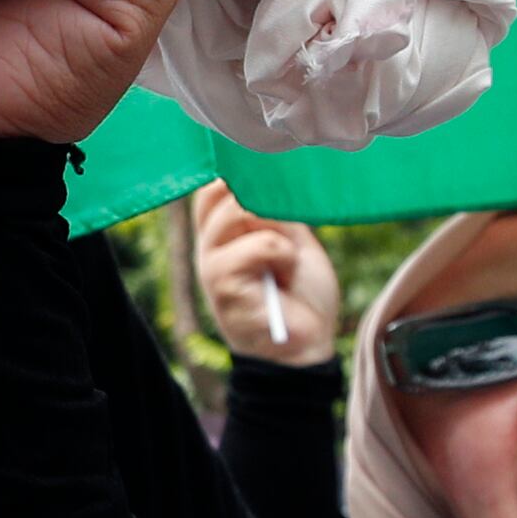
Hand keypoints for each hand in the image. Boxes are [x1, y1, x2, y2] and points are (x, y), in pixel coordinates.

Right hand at [192, 182, 340, 366]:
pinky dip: (282, 252)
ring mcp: (210, 264)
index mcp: (221, 231)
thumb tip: (271, 174)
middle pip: (222, 191)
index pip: (212, 185)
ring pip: (238, 211)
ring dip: (276, 228)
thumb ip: (275, 208)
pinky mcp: (222, 285)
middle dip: (263, 200)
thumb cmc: (300, 293)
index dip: (239, 174)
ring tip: (287, 257)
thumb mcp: (293, 237)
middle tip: (287, 228)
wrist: (308, 343)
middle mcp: (208, 245)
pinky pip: (258, 245)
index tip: (273, 181)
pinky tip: (287, 272)